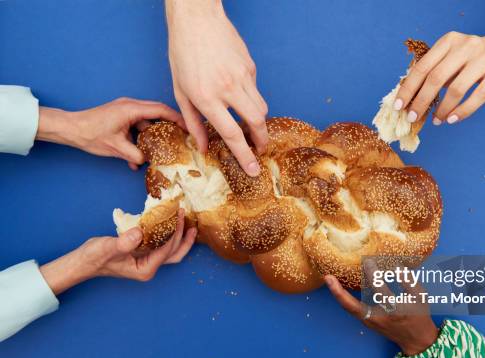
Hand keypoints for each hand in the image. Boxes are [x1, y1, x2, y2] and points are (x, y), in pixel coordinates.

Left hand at [36, 97, 184, 169]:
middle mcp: (130, 106)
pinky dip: (140, 139)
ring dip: (152, 136)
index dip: (178, 118)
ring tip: (160, 150)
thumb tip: (147, 162)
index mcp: (131, 109)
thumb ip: (135, 155)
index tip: (189, 127)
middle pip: (157, 113)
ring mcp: (125, 111)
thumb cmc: (90, 135)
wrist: (70, 129)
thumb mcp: (116, 148)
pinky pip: (136, 127)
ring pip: (147, 122)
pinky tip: (137, 157)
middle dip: (170, 125)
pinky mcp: (120, 118)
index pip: (161, 110)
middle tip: (182, 136)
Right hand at [40, 210, 196, 294]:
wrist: (84, 262)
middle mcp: (150, 267)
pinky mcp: (145, 255)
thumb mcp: (107, 248)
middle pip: (174, 253)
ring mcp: (148, 262)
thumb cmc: (94, 258)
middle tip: (184, 215)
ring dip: (181, 237)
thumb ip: (123, 242)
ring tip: (189, 223)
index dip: (173, 233)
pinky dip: (170, 235)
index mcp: (145, 269)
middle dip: (182, 235)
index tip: (176, 216)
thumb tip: (138, 233)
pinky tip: (171, 224)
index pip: (166, 250)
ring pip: (172, 251)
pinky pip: (163, 246)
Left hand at [166, 0, 267, 176]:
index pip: (231, 134)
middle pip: (255, 123)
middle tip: (260, 151)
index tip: (253, 169)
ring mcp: (242, 76)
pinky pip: (256, 91)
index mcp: (206, 97)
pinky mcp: (250, 67)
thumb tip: (202, 146)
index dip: (244, 155)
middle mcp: (227, 88)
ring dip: (258, 122)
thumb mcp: (180, 90)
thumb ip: (192, 121)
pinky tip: (238, 94)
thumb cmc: (182, 53)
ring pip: (261, 108)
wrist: (197, 18)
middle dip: (261, 141)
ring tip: (251, 128)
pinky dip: (251, 99)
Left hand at [324, 275, 438, 355]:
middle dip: (340, 292)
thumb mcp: (421, 296)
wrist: (415, 339)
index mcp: (395, 310)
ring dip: (338, 294)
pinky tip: (336, 286)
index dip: (373, 274)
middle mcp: (379, 318)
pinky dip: (344, 298)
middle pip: (354, 306)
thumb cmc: (419, 314)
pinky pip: (352, 309)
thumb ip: (408, 280)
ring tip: (328, 278)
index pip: (380, 290)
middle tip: (329, 276)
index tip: (368, 260)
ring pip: (350, 309)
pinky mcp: (367, 322)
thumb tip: (394, 265)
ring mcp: (371, 322)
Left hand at [395, 32, 484, 125]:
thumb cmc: (472, 58)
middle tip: (413, 118)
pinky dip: (463, 111)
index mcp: (448, 41)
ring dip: (443, 109)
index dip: (408, 88)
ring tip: (436, 121)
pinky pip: (478, 96)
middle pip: (436, 78)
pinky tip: (453, 119)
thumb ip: (434, 71)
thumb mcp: (452, 56)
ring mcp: (484, 59)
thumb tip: (410, 99)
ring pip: (457, 89)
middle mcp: (466, 46)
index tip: (399, 106)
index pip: (422, 67)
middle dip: (421, 101)